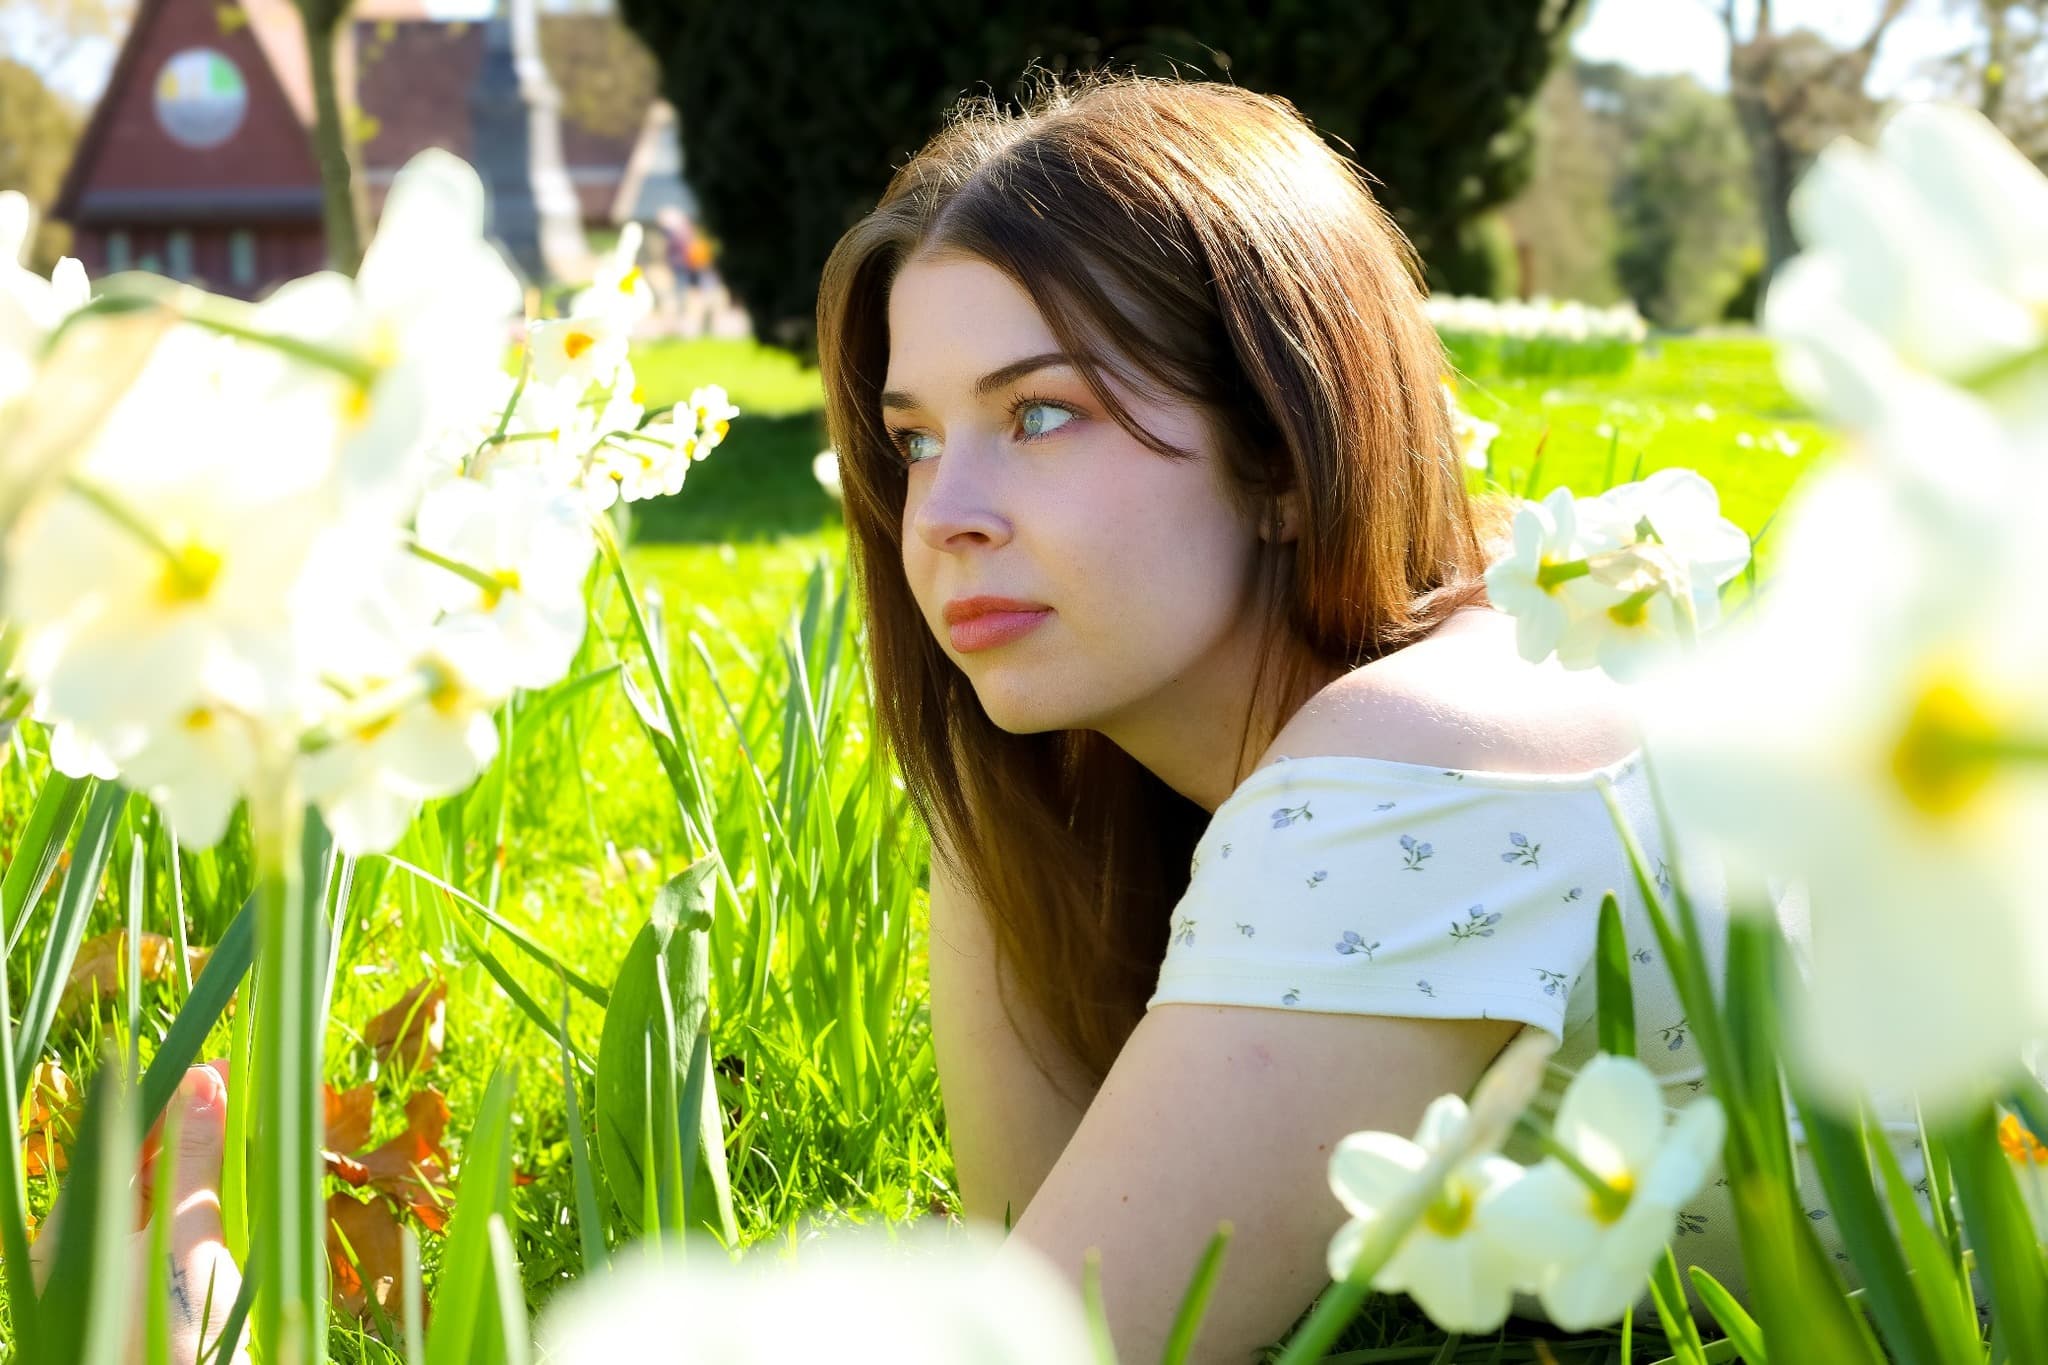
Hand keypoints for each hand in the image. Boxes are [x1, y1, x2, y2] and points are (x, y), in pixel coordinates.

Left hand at [29, 1062, 248, 1364]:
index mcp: (67, 1238)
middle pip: (137, 1171)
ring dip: (203, 1162)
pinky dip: (208, 1204)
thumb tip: (203, 1079)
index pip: (113, 1146)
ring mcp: (120, 1282)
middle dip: (188, 1127)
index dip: (164, 1101)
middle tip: (236, 1084)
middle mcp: (85, 1258)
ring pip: (161, 1202)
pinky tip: (239, 1187)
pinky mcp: (156, 1302)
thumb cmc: (173, 1330)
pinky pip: (177, 1236)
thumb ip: (193, 1158)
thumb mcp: (186, 1236)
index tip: (213, 1066)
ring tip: (246, 1124)